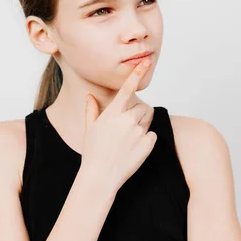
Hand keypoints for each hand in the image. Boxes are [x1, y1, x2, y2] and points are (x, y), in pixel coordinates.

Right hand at [80, 60, 156, 193]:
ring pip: (147, 120)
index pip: (127, 89)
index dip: (136, 74)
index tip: (145, 63)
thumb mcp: (89, 129)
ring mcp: (138, 132)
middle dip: (137, 114)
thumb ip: (91, 110)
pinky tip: (133, 150)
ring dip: (141, 125)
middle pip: (142, 107)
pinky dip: (146, 140)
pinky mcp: (147, 144)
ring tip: (128, 140)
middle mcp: (126, 120)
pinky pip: (152, 135)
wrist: (100, 177)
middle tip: (126, 129)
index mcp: (112, 114)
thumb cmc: (92, 152)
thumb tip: (90, 96)